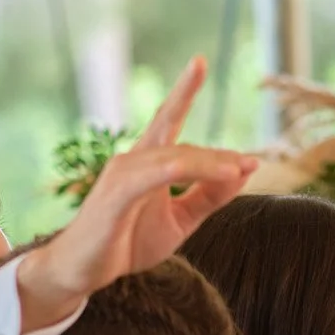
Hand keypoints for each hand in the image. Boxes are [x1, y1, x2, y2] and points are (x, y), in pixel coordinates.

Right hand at [16, 56, 258, 328]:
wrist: (82, 272)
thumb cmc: (126, 242)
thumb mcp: (179, 221)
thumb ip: (208, 197)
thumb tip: (242, 172)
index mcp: (147, 163)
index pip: (167, 119)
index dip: (183, 91)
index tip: (200, 62)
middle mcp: (133, 160)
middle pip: (179, 140)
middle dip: (217, 152)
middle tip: (252, 162)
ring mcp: (123, 174)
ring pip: (176, 157)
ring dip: (211, 163)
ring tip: (242, 169)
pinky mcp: (116, 193)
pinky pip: (157, 174)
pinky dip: (188, 170)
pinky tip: (216, 173)